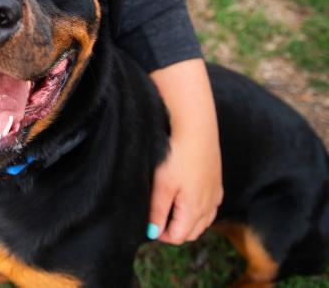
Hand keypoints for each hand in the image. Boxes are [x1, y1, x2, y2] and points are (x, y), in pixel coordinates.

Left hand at [148, 58, 222, 243]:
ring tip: (167, 207)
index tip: (147, 224)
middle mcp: (209, 205)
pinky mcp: (216, 180)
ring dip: (186, 219)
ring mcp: (215, 193)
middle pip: (192, 231)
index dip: (161, 234)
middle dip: (174, 229)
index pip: (179, 236)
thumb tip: (153, 233)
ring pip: (202, 219)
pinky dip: (197, 207)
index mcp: (195, 209)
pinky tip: (185, 195)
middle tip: (155, 217)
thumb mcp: (162, 185)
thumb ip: (157, 211)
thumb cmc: (177, 155)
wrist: (196, 127)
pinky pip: (209, 205)